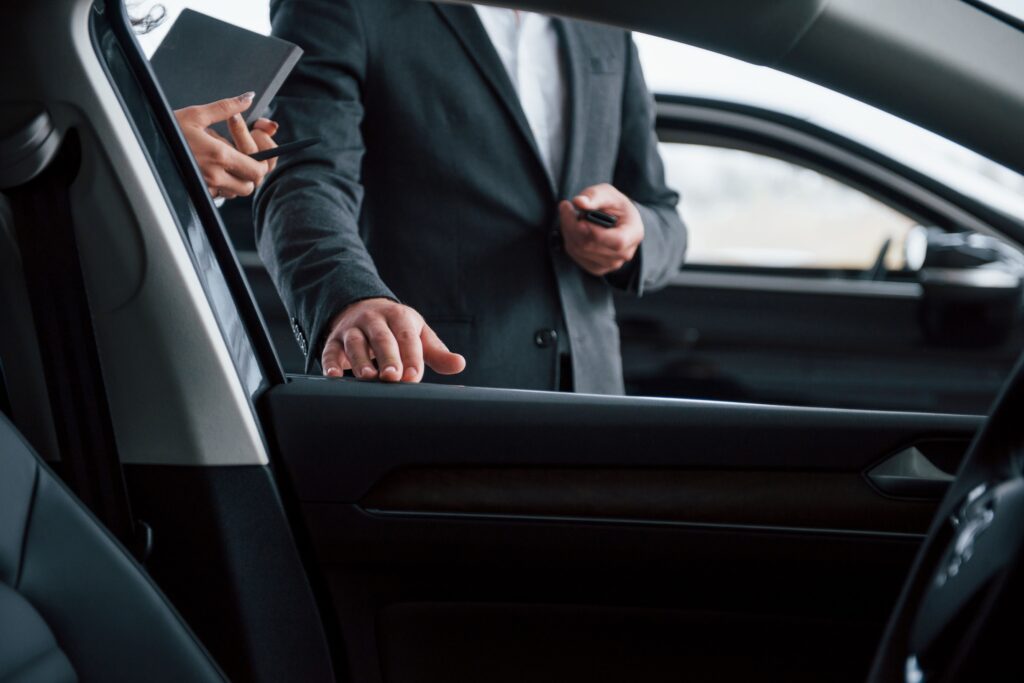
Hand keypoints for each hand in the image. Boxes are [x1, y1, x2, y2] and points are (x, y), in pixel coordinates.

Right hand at [174, 92, 278, 198]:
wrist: (142, 141)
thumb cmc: (167, 128)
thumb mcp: (196, 114)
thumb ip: (226, 107)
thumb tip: (248, 98)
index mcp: (219, 155)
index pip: (256, 171)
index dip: (260, 164)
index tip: (255, 154)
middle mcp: (214, 175)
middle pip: (249, 187)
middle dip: (250, 174)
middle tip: (242, 158)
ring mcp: (205, 186)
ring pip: (235, 193)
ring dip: (236, 180)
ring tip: (224, 161)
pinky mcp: (196, 191)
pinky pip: (219, 195)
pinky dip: (221, 185)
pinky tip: (211, 168)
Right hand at [321, 298, 466, 381]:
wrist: (362, 309)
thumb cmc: (397, 330)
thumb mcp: (417, 335)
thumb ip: (437, 353)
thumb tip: (459, 365)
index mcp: (399, 317)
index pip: (406, 336)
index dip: (411, 356)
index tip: (414, 376)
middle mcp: (373, 320)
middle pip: (381, 338)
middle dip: (388, 357)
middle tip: (393, 377)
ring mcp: (352, 329)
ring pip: (355, 343)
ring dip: (360, 360)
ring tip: (368, 377)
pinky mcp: (333, 340)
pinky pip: (330, 351)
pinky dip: (330, 363)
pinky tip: (333, 376)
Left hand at [558, 183, 643, 275]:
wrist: (616, 219)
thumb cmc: (614, 205)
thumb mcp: (608, 193)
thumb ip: (594, 196)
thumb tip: (579, 202)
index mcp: (634, 234)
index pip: (617, 241)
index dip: (595, 232)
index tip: (580, 218)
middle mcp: (624, 253)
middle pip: (591, 245)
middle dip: (573, 225)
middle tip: (566, 207)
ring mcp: (611, 264)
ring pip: (579, 250)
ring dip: (568, 230)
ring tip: (570, 214)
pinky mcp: (597, 268)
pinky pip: (575, 255)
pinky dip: (569, 239)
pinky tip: (572, 228)